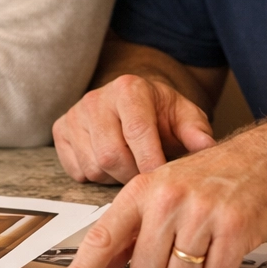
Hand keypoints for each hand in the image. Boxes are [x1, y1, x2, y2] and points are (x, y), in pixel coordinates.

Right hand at [53, 74, 216, 183]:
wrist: (132, 99)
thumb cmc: (159, 111)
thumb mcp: (185, 115)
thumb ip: (196, 131)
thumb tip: (206, 147)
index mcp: (129, 88)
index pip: (137, 132)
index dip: (150, 162)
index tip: (161, 179)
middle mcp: (97, 98)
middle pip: (110, 155)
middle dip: (132, 174)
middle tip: (146, 176)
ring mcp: (75, 114)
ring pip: (93, 166)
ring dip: (114, 177)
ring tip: (130, 165)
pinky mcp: (60, 130)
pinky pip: (76, 170)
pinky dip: (95, 176)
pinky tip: (110, 164)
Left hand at [53, 133, 266, 267]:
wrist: (261, 160)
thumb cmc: (208, 179)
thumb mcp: (160, 191)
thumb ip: (131, 229)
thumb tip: (102, 266)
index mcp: (141, 191)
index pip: (102, 238)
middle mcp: (167, 200)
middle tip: (181, 249)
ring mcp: (200, 213)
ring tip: (205, 242)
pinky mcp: (232, 228)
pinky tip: (225, 246)